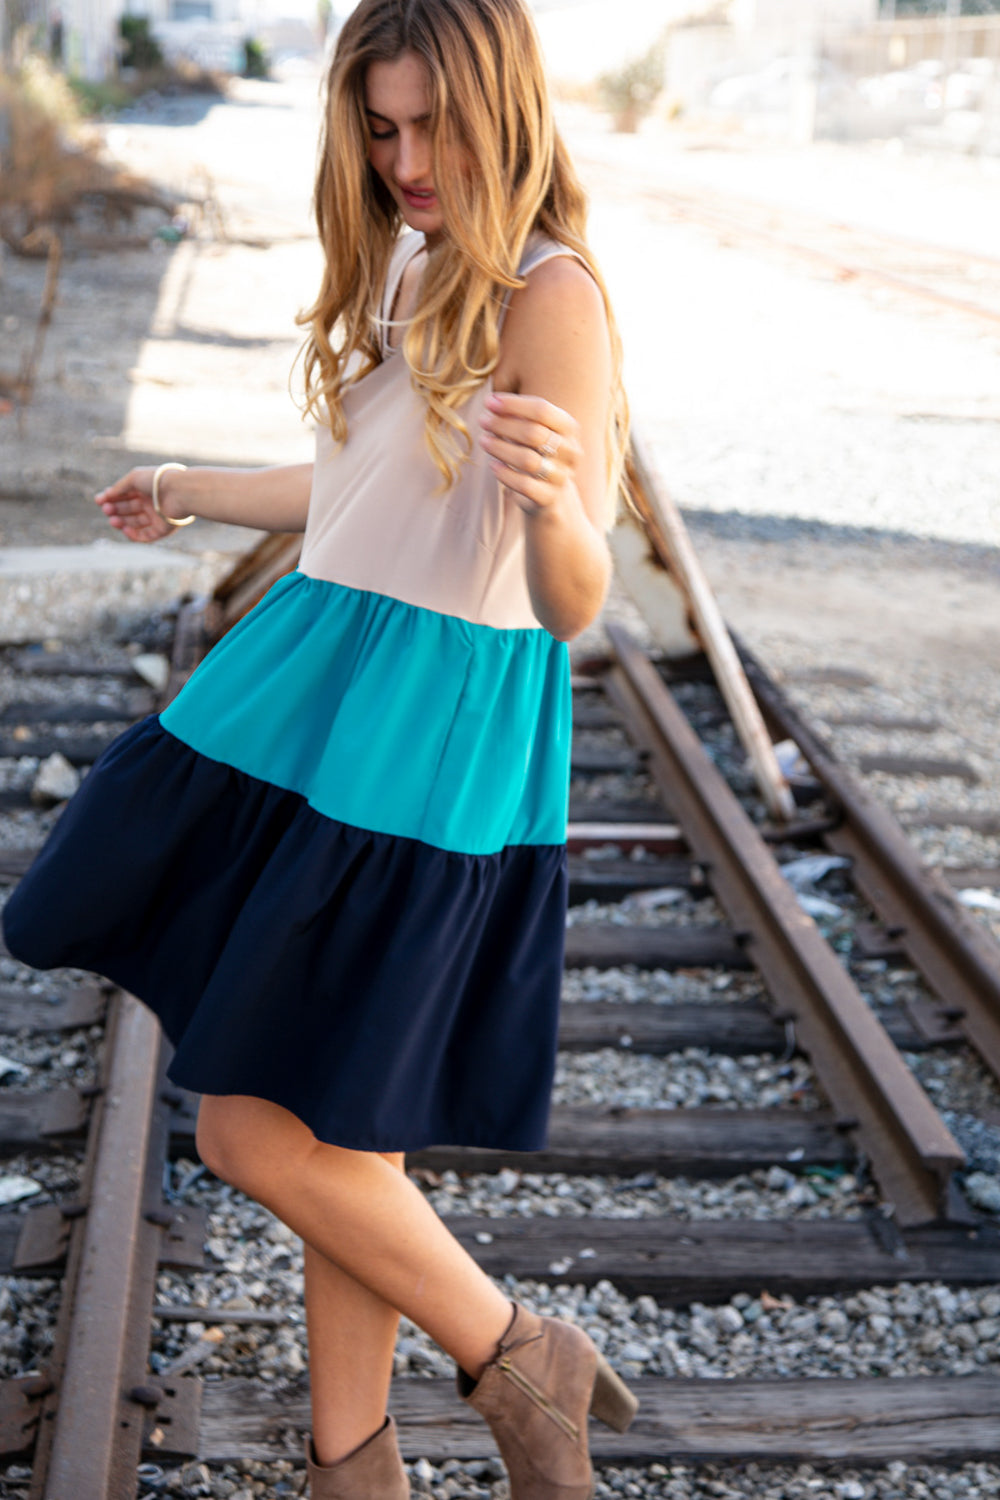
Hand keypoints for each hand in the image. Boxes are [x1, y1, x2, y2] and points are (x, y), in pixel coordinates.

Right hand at [94, 467, 173, 542]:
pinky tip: (124, 530)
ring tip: (113, 520)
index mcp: (145, 489)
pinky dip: (134, 535)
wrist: (179, 492)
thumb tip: (105, 496)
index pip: (124, 496)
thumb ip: (119, 488)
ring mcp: (157, 517)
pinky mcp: (163, 529)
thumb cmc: (156, 481)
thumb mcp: (133, 479)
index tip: (99, 501)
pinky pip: (146, 536)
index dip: (111, 499)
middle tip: (106, 510)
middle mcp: (151, 503)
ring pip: (135, 523)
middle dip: (115, 510)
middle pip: (128, 510)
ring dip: (121, 522)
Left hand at [478, 392, 581, 516]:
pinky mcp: (549, 498)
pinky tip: (493, 465)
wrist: (554, 497)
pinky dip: (505, 473)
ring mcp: (561, 476)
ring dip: (501, 448)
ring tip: (483, 440)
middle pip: (534, 433)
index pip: (542, 409)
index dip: (514, 404)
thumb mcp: (534, 431)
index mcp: (569, 428)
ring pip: (528, 460)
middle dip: (504, 424)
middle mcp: (570, 451)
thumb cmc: (538, 454)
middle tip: (483, 420)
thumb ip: (518, 415)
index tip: (489, 402)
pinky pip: (524, 485)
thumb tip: (492, 402)